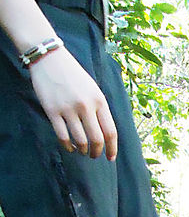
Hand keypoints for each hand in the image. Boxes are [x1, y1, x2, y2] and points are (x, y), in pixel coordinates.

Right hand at [28, 46, 117, 160]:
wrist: (49, 58)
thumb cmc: (74, 76)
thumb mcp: (93, 90)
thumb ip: (100, 110)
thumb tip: (106, 135)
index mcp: (99, 101)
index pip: (110, 131)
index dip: (112, 148)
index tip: (111, 157)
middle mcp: (85, 106)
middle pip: (97, 139)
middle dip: (97, 152)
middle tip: (94, 156)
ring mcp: (68, 109)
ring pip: (80, 141)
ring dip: (83, 150)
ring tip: (82, 151)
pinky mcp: (52, 111)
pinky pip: (63, 136)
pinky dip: (68, 146)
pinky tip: (70, 147)